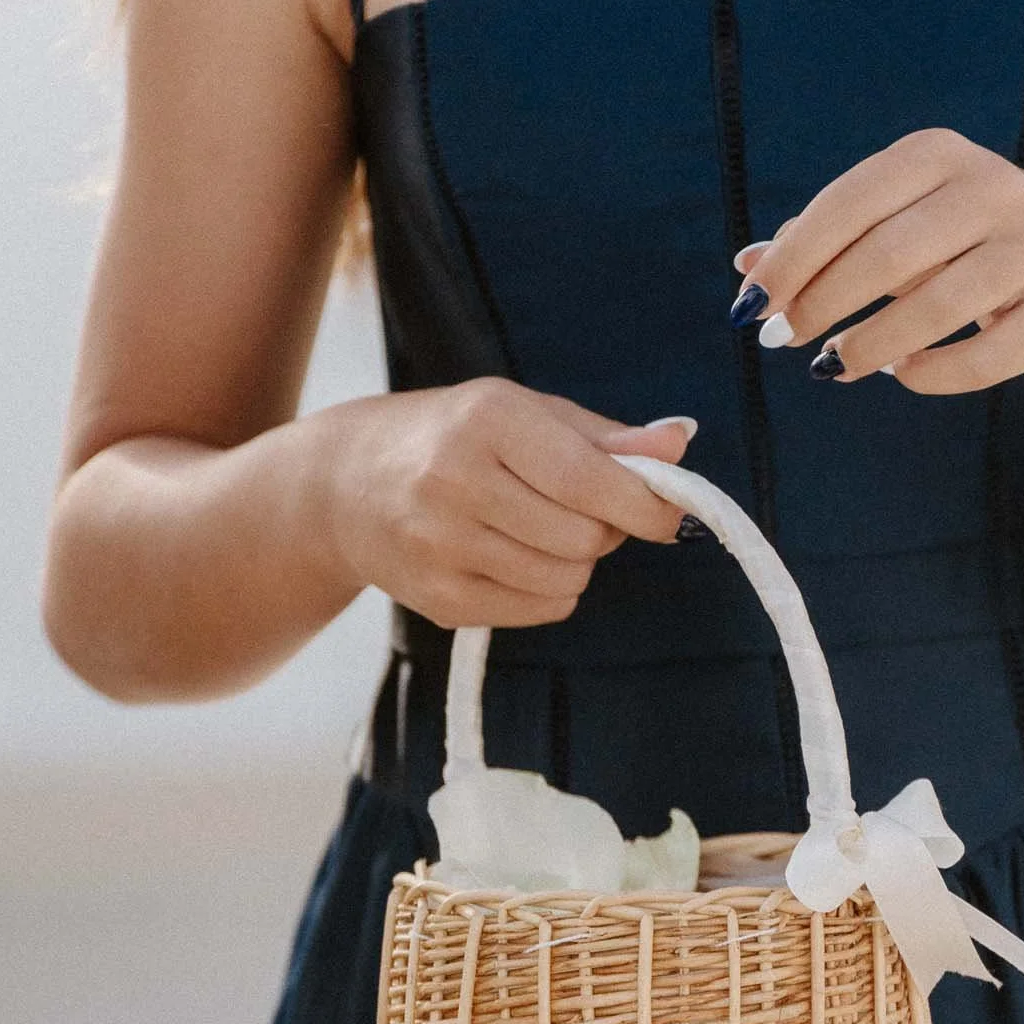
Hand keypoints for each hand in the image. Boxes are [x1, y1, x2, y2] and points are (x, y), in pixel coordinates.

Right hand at [329, 380, 693, 628]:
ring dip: (577, 561)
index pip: (588, 478)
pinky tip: (518, 559)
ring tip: (543, 531)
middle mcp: (456, 481)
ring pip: (566, 579)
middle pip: (584, 537)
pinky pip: (539, 609)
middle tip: (583, 511)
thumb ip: (605, 437)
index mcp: (486, 421)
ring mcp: (442, 545)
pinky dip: (550, 589)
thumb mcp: (523, 415)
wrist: (344, 484)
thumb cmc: (453, 438)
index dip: (643, 504)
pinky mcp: (439, 598)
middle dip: (604, 530)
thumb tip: (679, 442)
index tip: (667, 514)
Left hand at [735, 130, 1023, 392]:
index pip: (848, 203)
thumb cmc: (963, 245)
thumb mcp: (899, 224)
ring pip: (933, 310)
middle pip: (886, 254)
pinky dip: (930, 374)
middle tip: (785, 340)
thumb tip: (747, 267)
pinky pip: (982, 358)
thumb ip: (827, 241)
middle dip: (822, 303)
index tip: (750, 307)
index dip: (792, 259)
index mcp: (939, 153)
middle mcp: (994, 188)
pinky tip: (901, 373)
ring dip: (868, 346)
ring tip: (833, 366)